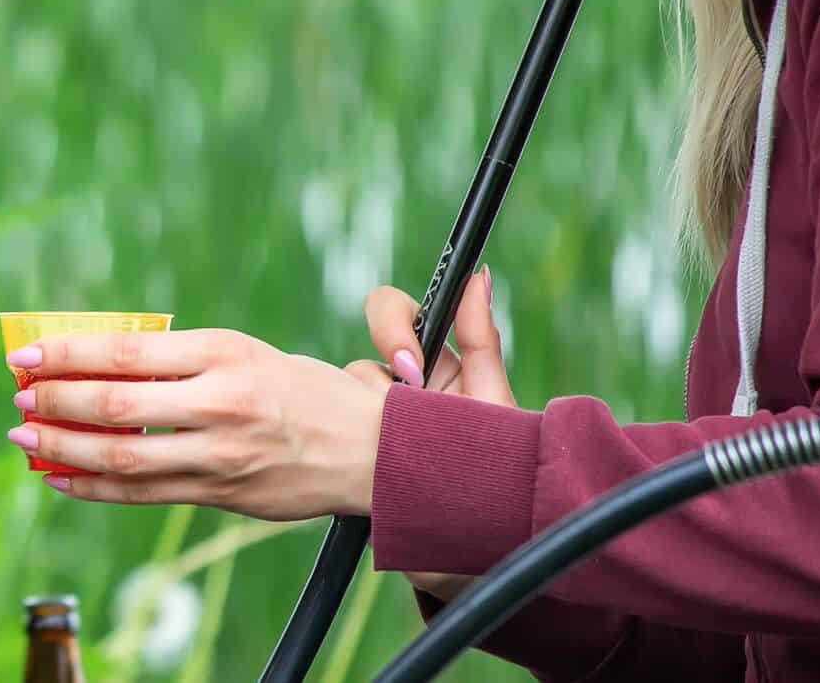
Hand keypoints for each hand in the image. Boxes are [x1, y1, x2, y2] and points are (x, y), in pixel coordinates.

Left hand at [4, 329, 387, 521]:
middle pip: (117, 404)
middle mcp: (220, 402)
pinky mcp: (220, 494)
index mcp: (223, 352)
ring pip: (124, 456)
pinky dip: (95, 487)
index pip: (127, 349)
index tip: (27, 353)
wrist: (370, 449)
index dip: (68, 353)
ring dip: (64, 447)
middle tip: (18, 396)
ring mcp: (220, 454)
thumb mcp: (243, 352)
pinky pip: (144, 493)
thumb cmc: (299, 390)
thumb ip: (179, 358)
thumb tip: (98, 359)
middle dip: (56, 400)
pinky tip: (61, 478)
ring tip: (26, 437)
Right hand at [350, 267, 509, 601]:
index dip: (394, 327)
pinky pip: (324, 429)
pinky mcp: (346, 458)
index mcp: (434, 370)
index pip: (396, 315)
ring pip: (340, 391)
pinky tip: (365, 467)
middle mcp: (398, 393)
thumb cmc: (495, 474)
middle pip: (362, 355)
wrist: (470, 547)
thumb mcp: (490, 407)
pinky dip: (336, 440)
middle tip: (402, 409)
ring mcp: (369, 426)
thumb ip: (480, 340)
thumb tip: (479, 273)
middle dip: (377, 383)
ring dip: (364, 419)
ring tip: (396, 456)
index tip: (408, 365)